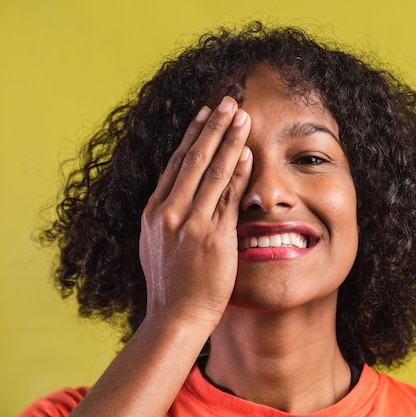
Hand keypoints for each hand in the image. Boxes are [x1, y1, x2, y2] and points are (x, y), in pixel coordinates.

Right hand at [139, 96, 251, 330]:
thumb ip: (170, 219)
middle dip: (212, 126)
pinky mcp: (211, 237)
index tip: (204, 114)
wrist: (175, 318)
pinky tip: (247, 152)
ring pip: (211, 171)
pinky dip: (237, 172)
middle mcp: (169, 212)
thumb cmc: (172, 287)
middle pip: (193, 158)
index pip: (176, 164)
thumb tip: (180, 199)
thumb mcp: (160, 246)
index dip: (192, 136)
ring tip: (242, 115)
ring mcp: (189, 223)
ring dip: (228, 140)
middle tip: (227, 100)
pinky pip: (227, 197)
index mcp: (155, 213)